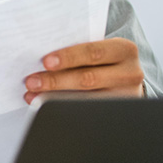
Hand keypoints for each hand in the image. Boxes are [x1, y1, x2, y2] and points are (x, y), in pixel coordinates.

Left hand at [24, 37, 144, 103]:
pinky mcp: (117, 113)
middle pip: (88, 78)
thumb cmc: (103, 61)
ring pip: (86, 99)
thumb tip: (41, 59)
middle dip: (56, 80)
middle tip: (31, 81)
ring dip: (53, 97)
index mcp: (124, 50)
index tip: (45, 62)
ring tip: (33, 95)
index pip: (94, 52)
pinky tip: (44, 105)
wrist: (126, 80)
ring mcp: (126, 96)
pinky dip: (61, 109)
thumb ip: (79, 52)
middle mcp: (130, 73)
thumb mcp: (99, 50)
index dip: (69, 57)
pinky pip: (86, 113)